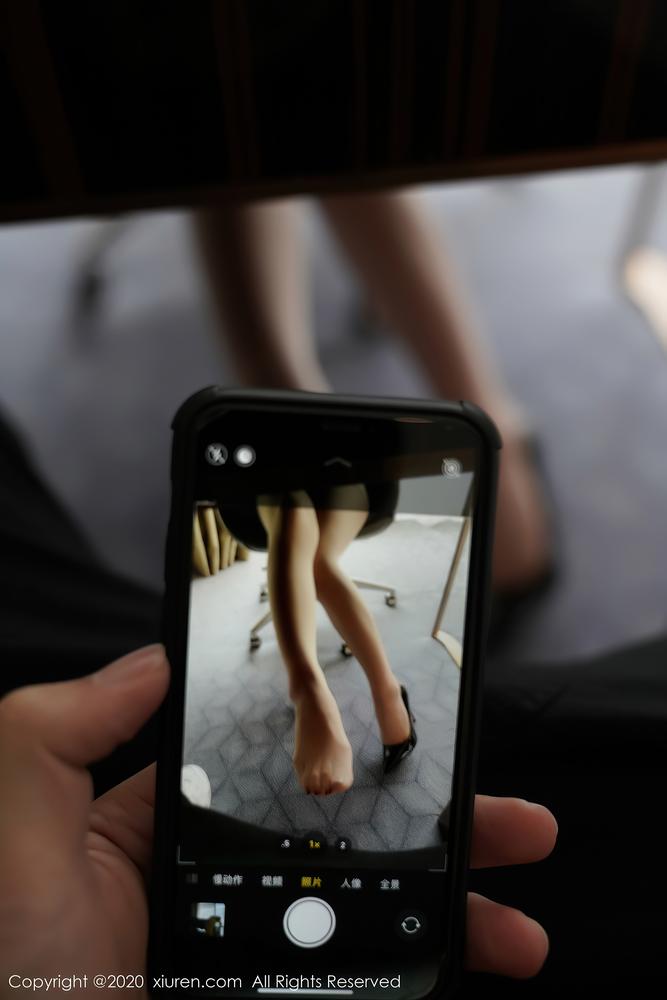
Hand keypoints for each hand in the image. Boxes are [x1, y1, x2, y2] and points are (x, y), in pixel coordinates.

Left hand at [0, 646, 555, 995]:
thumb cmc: (0, 938)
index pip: (290, 775)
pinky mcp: (276, 995)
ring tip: (520, 923)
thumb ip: (76, 718)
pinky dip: (421, 975)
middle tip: (515, 824)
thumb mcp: (18, 799)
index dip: (363, 758)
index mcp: (176, 825)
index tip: (429, 744)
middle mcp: (225, 884)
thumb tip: (154, 657)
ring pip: (373, 921)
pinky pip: (359, 978)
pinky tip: (475, 965)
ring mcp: (255, 951)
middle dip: (441, 834)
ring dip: (455, 917)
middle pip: (355, 845)